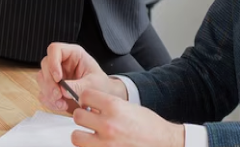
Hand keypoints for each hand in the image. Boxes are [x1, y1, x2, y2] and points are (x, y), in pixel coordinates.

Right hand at [38, 43, 122, 113]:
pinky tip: (60, 105)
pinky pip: (43, 92)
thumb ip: (79, 86)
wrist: (101, 98)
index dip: (53, 62)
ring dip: (48, 93)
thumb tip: (63, 89)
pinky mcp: (52, 87)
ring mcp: (55, 74)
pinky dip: (49, 101)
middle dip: (49, 82)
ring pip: (41, 79)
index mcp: (73, 54)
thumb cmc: (100, 85)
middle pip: (45, 65)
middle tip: (58, 95)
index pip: (55, 49)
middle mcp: (62, 62)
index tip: (58, 78)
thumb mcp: (94, 83)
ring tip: (61, 102)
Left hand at [70, 89, 184, 146]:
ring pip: (76, 136)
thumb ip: (108, 105)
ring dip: (82, 135)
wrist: (164, 144)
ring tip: (91, 135)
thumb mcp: (129, 107)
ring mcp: (106, 143)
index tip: (88, 104)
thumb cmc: (150, 127)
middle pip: (77, 116)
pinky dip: (90, 146)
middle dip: (83, 117)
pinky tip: (98, 144)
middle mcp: (108, 124)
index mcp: (114, 107)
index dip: (86, 99)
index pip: (85, 96)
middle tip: (89, 119)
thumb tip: (89, 105)